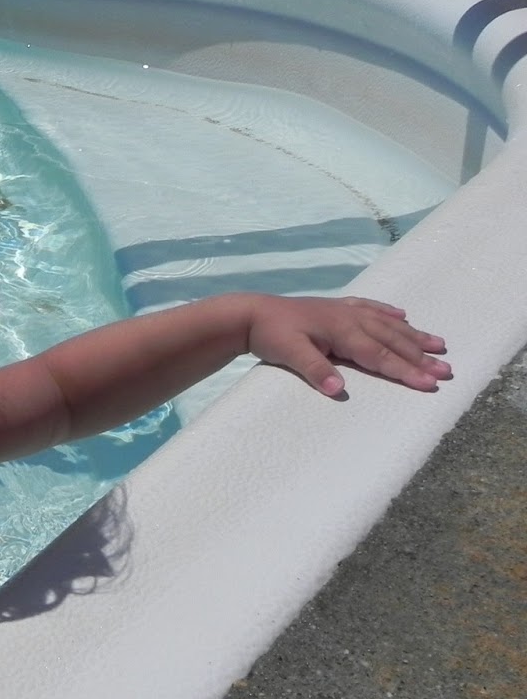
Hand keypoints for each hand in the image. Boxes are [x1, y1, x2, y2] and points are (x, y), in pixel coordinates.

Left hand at [246, 295, 450, 395]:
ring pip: (388, 324)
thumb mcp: (290, 354)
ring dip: (414, 335)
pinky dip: (389, 313)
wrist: (251, 312)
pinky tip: (403, 315)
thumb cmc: (271, 334)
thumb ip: (315, 370)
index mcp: (342, 331)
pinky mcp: (337, 307)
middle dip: (421, 357)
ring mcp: (345, 310)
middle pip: (392, 341)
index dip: (406, 371)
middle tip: (447, 371)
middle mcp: (350, 318)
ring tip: (439, 344)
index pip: (380, 356)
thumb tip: (338, 390)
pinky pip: (371, 308)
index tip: (430, 384)